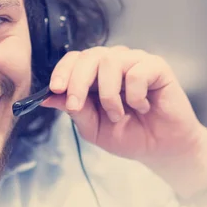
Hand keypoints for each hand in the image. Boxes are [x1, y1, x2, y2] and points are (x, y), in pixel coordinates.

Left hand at [41, 46, 206, 170]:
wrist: (160, 149)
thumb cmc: (128, 135)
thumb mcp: (92, 127)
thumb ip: (73, 109)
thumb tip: (46, 97)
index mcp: (96, 73)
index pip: (75, 59)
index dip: (63, 71)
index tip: (55, 89)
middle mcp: (114, 62)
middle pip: (89, 56)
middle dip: (77, 82)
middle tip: (75, 105)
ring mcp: (135, 62)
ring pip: (110, 62)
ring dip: (108, 94)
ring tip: (118, 114)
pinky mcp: (157, 67)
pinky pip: (137, 72)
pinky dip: (135, 95)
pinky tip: (143, 107)